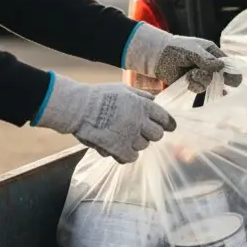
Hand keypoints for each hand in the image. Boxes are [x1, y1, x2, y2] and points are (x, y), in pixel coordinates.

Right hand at [33, 75, 176, 163]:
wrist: (78, 107)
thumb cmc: (98, 95)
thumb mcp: (123, 89)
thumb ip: (140, 95)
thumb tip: (154, 99)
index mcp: (142, 105)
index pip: (164, 118)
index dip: (167, 123)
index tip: (169, 127)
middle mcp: (140, 121)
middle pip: (157, 135)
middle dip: (151, 134)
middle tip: (141, 132)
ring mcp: (130, 136)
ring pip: (144, 146)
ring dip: (136, 143)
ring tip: (123, 136)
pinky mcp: (119, 148)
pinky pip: (131, 157)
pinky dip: (127, 155)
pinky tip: (120, 149)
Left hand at [124, 25, 242, 92]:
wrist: (157, 56)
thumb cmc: (176, 48)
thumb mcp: (193, 51)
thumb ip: (206, 59)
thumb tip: (221, 66)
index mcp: (211, 52)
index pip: (226, 63)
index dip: (231, 71)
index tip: (234, 79)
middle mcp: (208, 64)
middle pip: (221, 76)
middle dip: (220, 80)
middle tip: (226, 86)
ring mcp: (200, 74)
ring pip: (209, 83)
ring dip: (202, 81)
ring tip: (191, 75)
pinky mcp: (191, 83)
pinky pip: (199, 89)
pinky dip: (194, 86)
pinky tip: (189, 81)